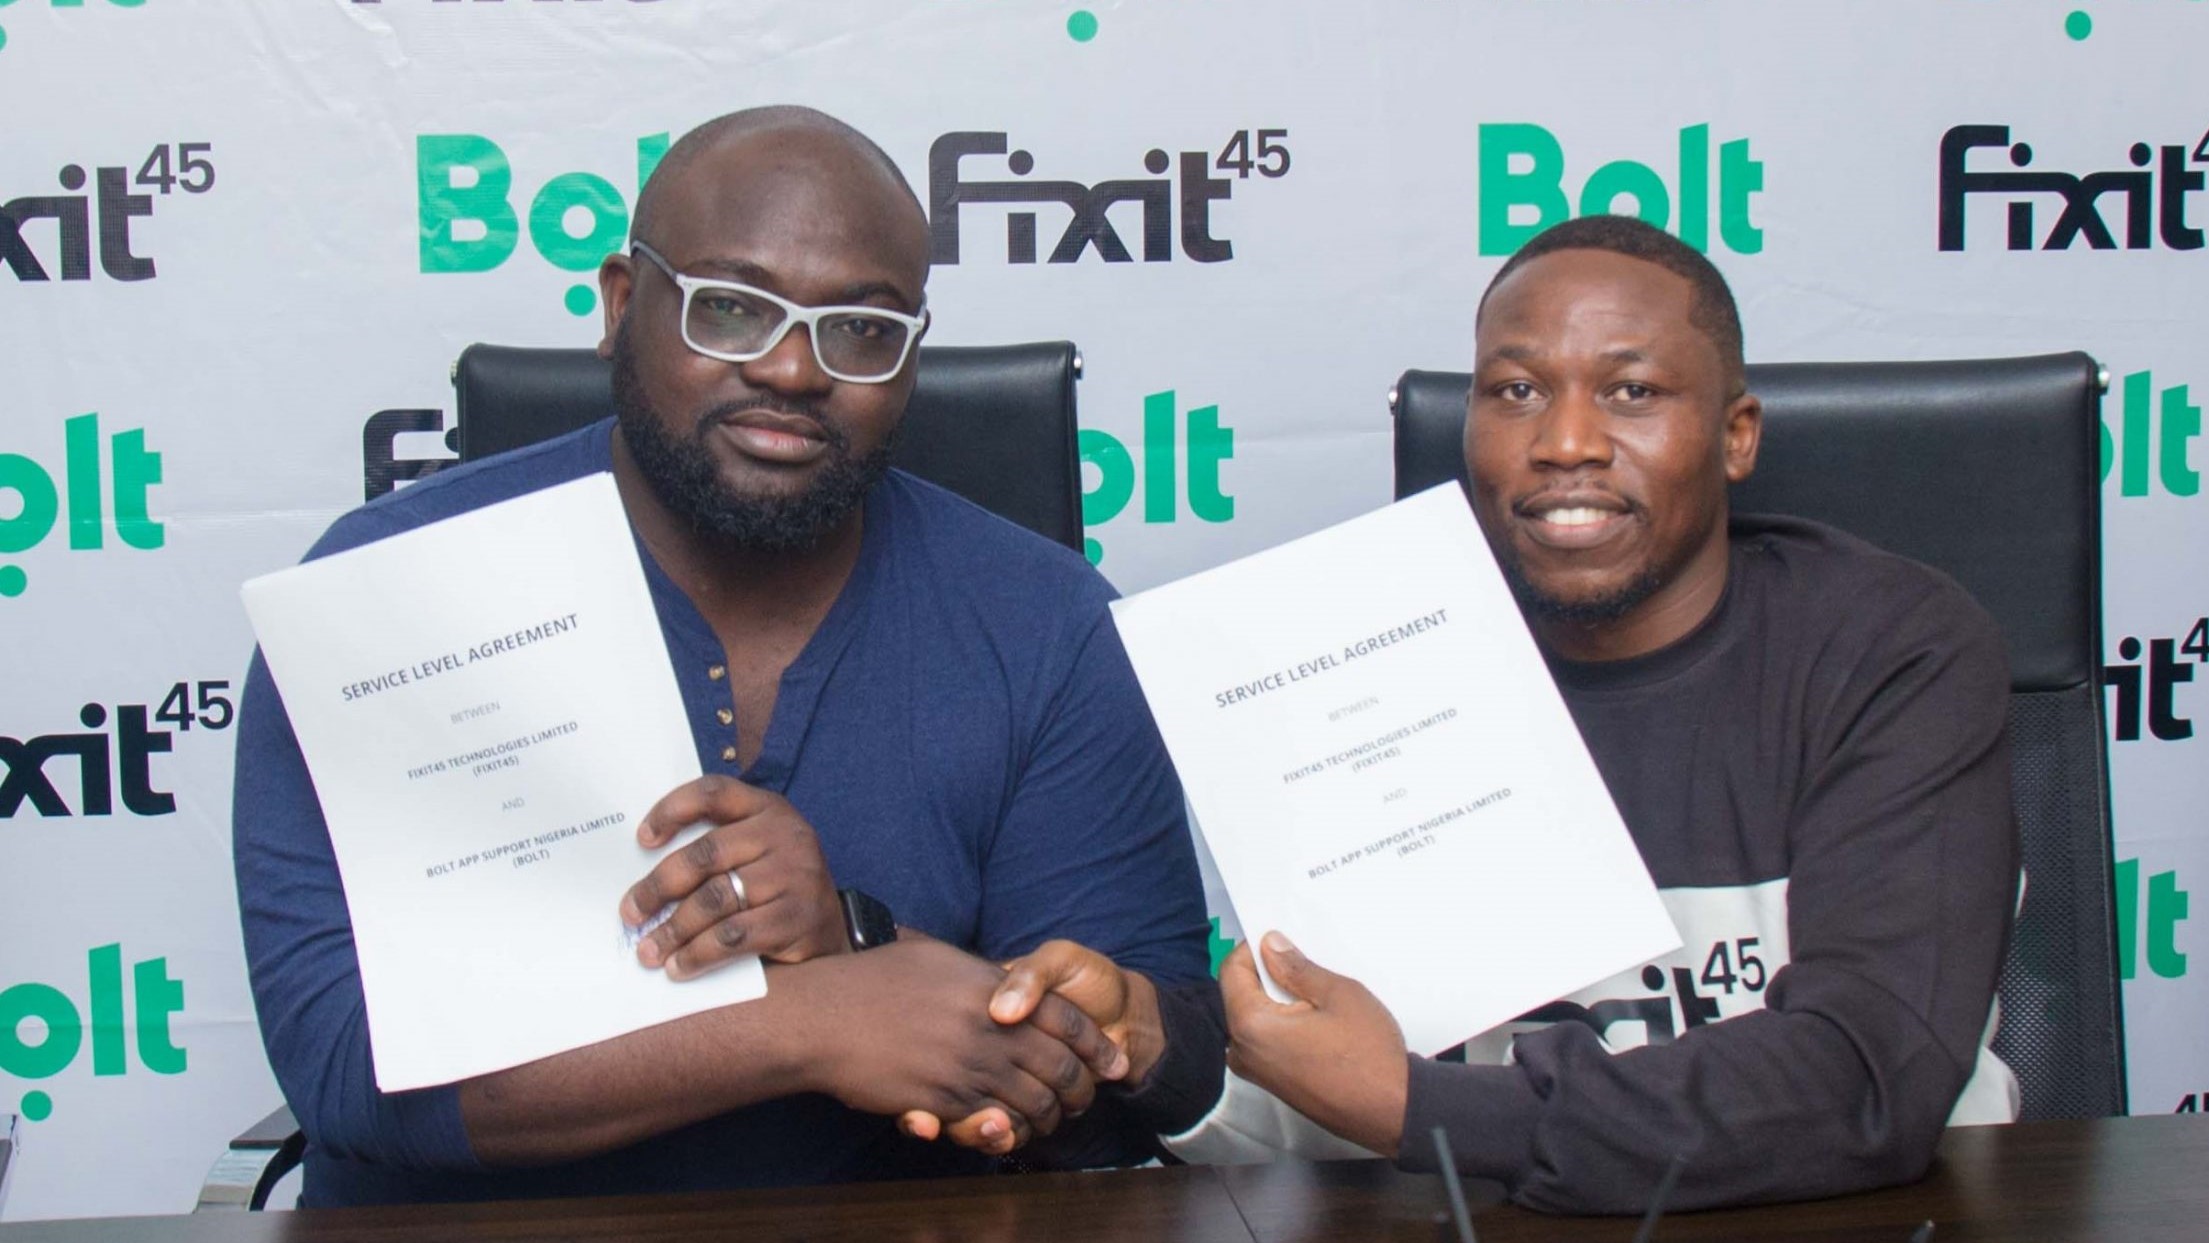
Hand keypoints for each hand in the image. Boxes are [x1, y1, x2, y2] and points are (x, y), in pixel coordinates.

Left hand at [618, 774, 846, 977]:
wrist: (828, 932)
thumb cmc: (776, 889)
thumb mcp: (756, 852)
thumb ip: (716, 850)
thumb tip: (645, 880)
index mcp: (768, 809)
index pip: (714, 793)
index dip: (672, 810)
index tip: (642, 839)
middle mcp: (785, 835)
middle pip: (706, 854)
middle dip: (659, 886)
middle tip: (630, 913)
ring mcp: (796, 876)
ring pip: (716, 899)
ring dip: (673, 928)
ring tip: (649, 950)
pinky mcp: (797, 918)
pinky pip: (734, 936)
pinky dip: (699, 954)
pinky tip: (679, 966)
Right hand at [791, 938, 1125, 1146]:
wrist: (824, 1018)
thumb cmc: (872, 980)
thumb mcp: (933, 958)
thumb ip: (976, 973)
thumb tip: (1002, 980)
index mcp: (990, 987)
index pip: (1064, 1017)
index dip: (1096, 1042)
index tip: (1115, 1060)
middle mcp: (988, 1027)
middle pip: (1059, 1066)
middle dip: (1082, 1087)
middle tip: (1089, 1098)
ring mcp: (967, 1065)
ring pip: (1032, 1102)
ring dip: (1050, 1116)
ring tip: (1055, 1120)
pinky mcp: (944, 1100)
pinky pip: (992, 1123)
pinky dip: (1009, 1131)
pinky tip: (1012, 1130)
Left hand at [1219, 931, 1408, 1156]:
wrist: (1392, 1111)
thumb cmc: (1369, 1054)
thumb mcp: (1338, 995)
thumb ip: (1296, 968)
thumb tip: (1269, 946)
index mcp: (1251, 1026)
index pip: (1232, 971)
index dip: (1253, 949)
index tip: (1279, 941)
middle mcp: (1244, 1053)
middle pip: (1241, 996)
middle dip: (1266, 976)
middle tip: (1304, 966)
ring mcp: (1258, 1074)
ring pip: (1255, 1020)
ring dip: (1277, 1002)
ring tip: (1315, 994)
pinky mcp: (1275, 1086)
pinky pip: (1267, 1043)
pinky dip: (1284, 1026)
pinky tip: (1316, 1022)